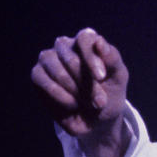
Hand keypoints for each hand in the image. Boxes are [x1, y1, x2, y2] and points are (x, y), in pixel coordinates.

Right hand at [32, 28, 130, 156]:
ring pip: (58, 71)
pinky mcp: (38, 74)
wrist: (98, 119)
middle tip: (99, 102)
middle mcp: (65, 45)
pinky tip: (72, 104)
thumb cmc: (109, 93)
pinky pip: (43, 81)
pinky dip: (60, 96)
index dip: (92, 58)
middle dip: (87, 84)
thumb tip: (99, 41)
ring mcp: (49, 58)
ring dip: (75, 92)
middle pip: (72, 58)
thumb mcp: (118, 77)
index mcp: (87, 41)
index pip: (85, 38)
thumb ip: (112, 58)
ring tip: (87, 103)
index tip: (101, 77)